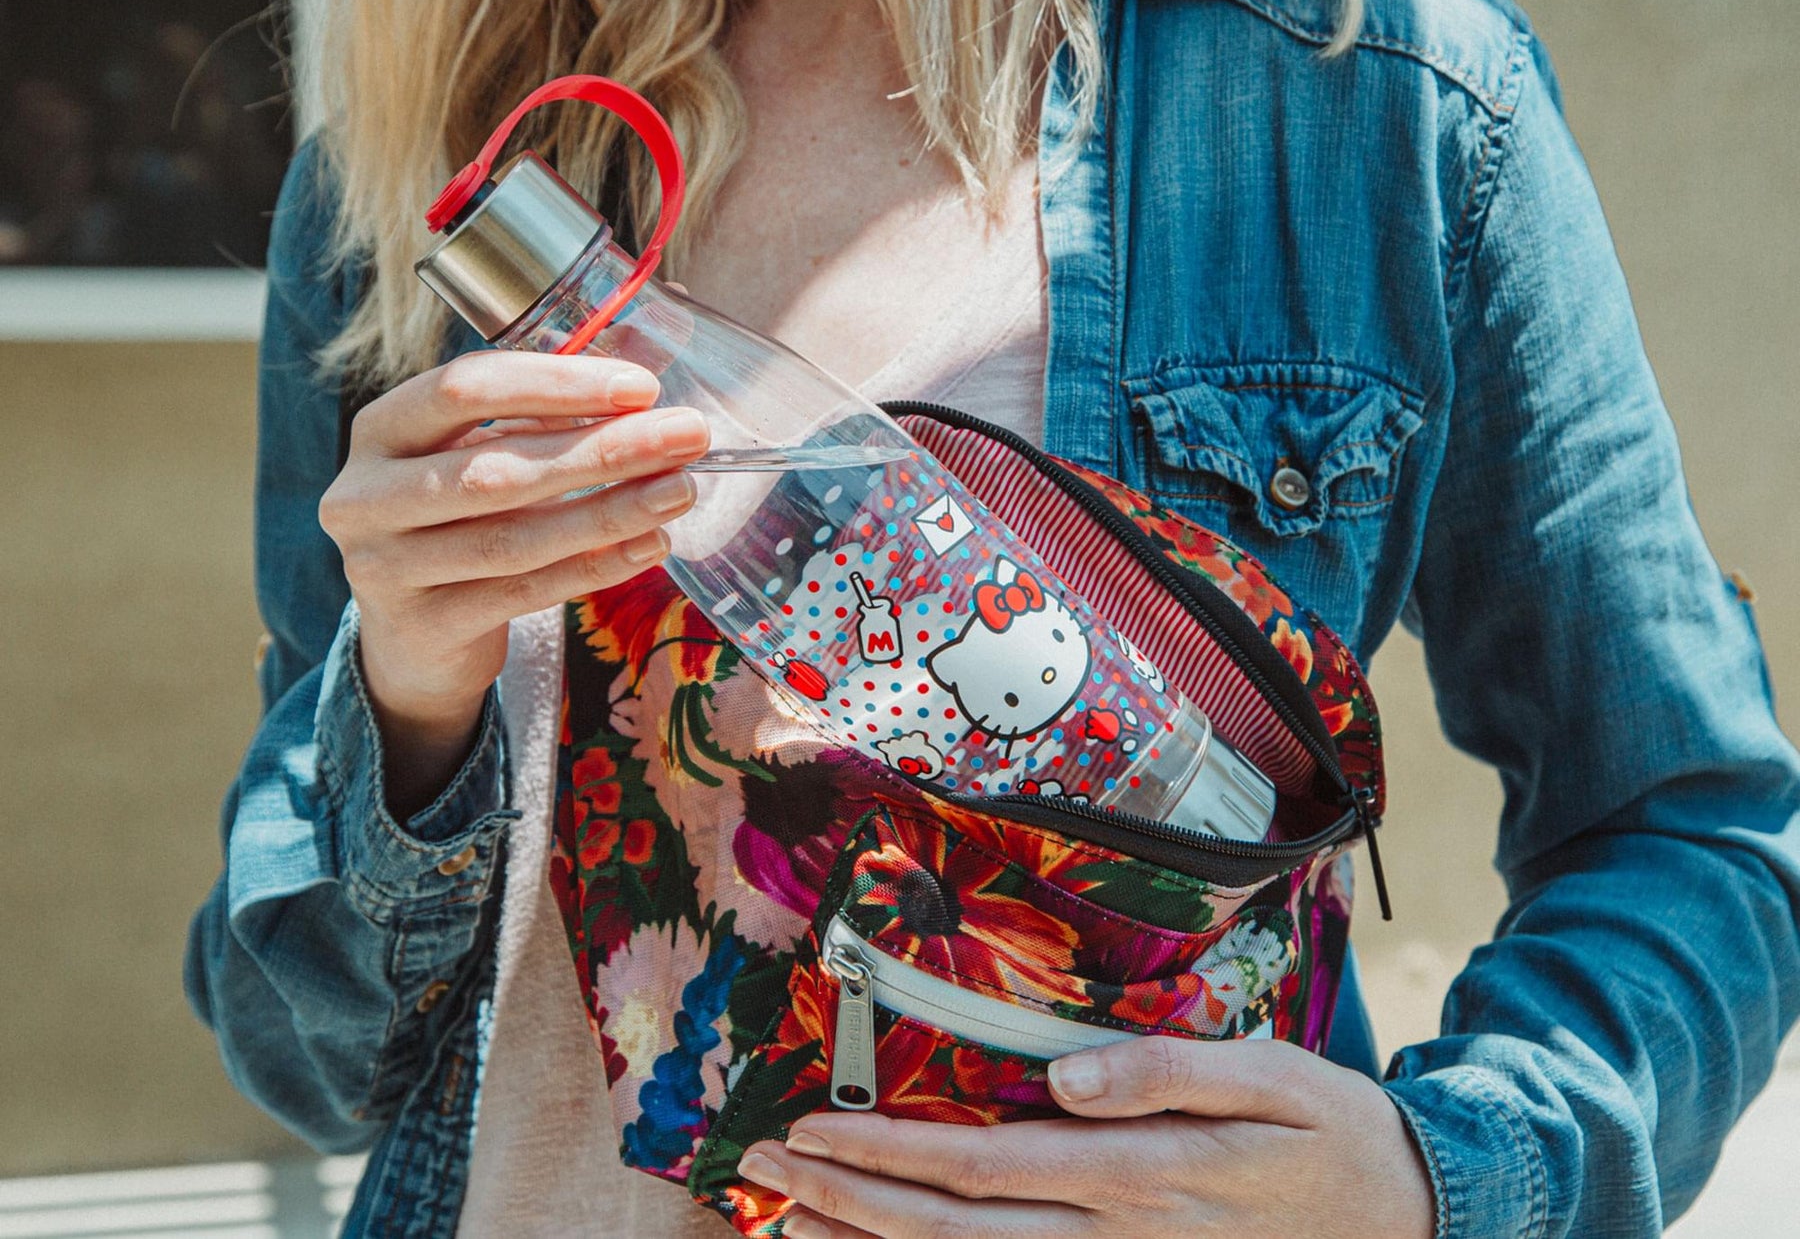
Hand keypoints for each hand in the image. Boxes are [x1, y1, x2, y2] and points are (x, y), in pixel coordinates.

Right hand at [318, 351, 708, 815]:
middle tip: (687, 436)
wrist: (409, 635)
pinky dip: (594, 566)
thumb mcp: (472, 457)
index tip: (642, 387)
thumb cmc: (455, 520)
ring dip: (609, 511)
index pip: (465, 389)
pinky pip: (523, 592)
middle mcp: (367, 496)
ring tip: (679, 491)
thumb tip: (640, 400)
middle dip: (603, 450)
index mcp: (380, 429)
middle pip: (496, 469)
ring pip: (513, 538)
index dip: (557, 384)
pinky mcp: (423, 626)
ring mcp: (384, 568)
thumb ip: (533, 425)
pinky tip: (649, 545)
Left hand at [737, 1036, 1434, 1238]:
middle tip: (763, 1167)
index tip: (812, 1128)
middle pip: (956, 1229)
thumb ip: (1171, 1070)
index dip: (890, 1152)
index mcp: (1143, 1175)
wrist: (1411, 1218)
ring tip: (788, 1221)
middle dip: (849, 1200)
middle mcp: (1117, 1236)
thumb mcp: (1276, 1077)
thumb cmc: (1332, 1134)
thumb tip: (1066, 1074)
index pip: (985, 1166)